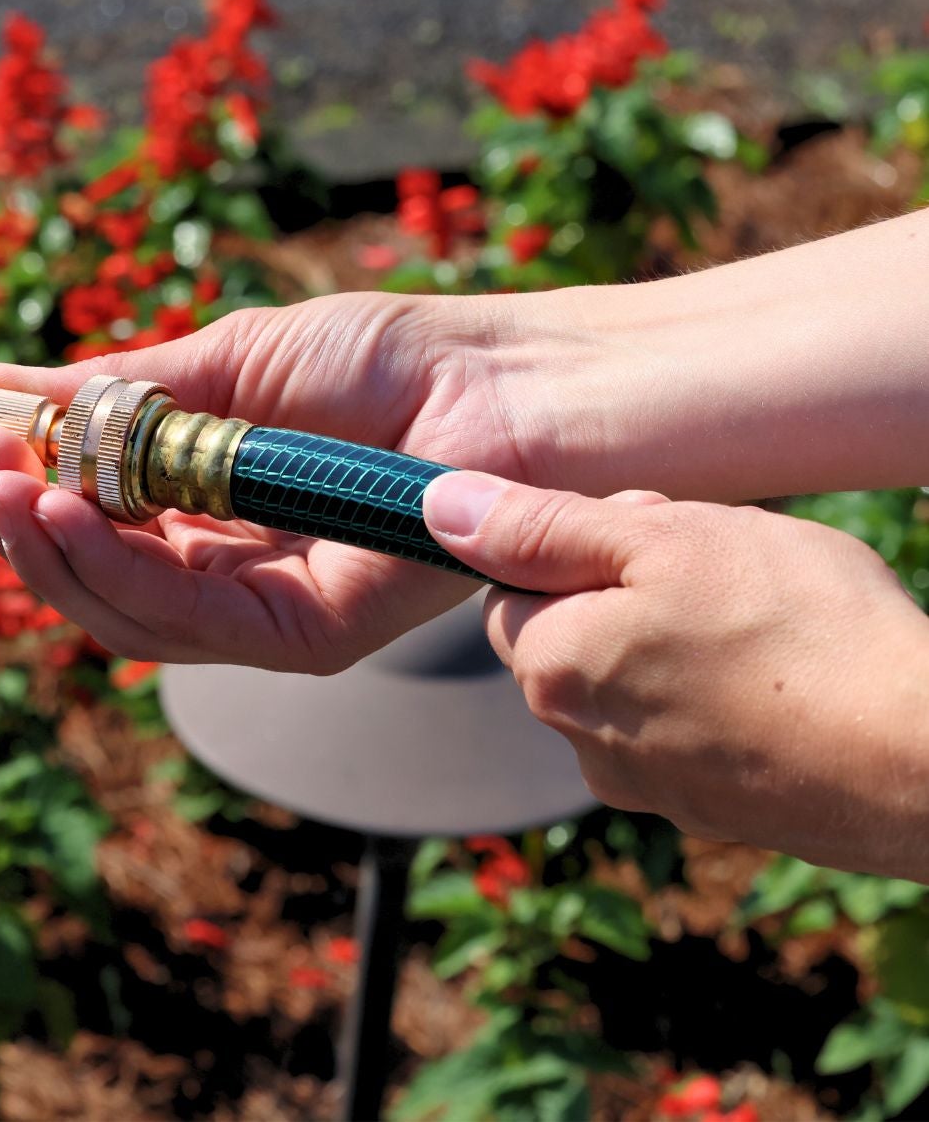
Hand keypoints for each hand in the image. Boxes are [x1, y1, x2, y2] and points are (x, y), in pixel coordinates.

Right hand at [0, 292, 577, 672]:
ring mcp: (266, 609)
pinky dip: (110, 568)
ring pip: (120, 610)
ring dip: (40, 549)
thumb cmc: (386, 358)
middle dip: (6, 523)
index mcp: (209, 504)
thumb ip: (117, 396)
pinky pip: (182, 620)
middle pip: (88, 575)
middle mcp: (229, 568)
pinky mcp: (306, 635)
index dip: (8, 486)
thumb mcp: (225, 360)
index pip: (86, 520)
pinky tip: (57, 510)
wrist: (506, 380)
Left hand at [423, 470, 928, 877]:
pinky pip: (685, 728)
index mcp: (552, 670)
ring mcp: (650, 786)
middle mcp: (582, 743)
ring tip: (759, 621)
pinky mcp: (714, 811)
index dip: (574, 545)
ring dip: (671, 639)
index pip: (509, 589)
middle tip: (712, 565)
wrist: (927, 762)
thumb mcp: (660, 540)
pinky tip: (779, 673)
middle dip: (622, 590)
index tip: (646, 531)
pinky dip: (716, 693)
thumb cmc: (799, 630)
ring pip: (630, 680)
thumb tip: (436, 505)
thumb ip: (539, 525)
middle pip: (569, 634)